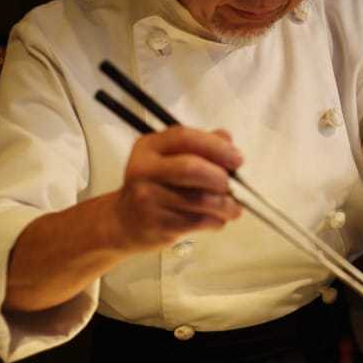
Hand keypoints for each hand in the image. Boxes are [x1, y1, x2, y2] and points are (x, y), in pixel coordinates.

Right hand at [112, 126, 243, 251]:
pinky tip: (217, 219)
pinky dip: (216, 220)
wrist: (125, 222)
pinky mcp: (157, 224)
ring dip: (226, 204)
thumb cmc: (157, 187)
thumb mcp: (171, 159)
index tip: (237, 159)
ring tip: (233, 207)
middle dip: (221, 177)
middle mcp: (144, 170)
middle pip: (192, 168)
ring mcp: (148, 198)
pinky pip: (198, 221)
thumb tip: (227, 139)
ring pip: (201, 199)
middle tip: (232, 185)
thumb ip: (200, 146)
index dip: (216, 147)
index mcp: (149, 147)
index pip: (185, 138)